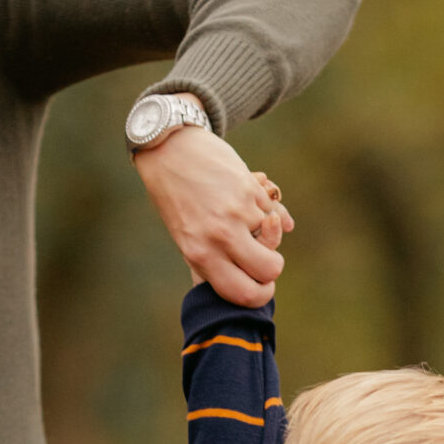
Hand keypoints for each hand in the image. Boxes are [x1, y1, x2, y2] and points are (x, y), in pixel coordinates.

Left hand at [132, 123, 295, 304]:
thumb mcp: (186, 237)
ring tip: (245, 215)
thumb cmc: (175, 198)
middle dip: (273, 266)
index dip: (260, 294)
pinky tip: (246, 196)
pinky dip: (266, 206)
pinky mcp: (249, 188)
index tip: (262, 285)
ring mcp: (237, 211)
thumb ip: (216, 261)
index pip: (243, 293)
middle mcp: (220, 236)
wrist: (169, 148)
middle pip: (269, 269)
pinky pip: (272, 208)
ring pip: (274, 235)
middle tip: (265, 255)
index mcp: (200, 255)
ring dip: (268, 229)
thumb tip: (251, 283)